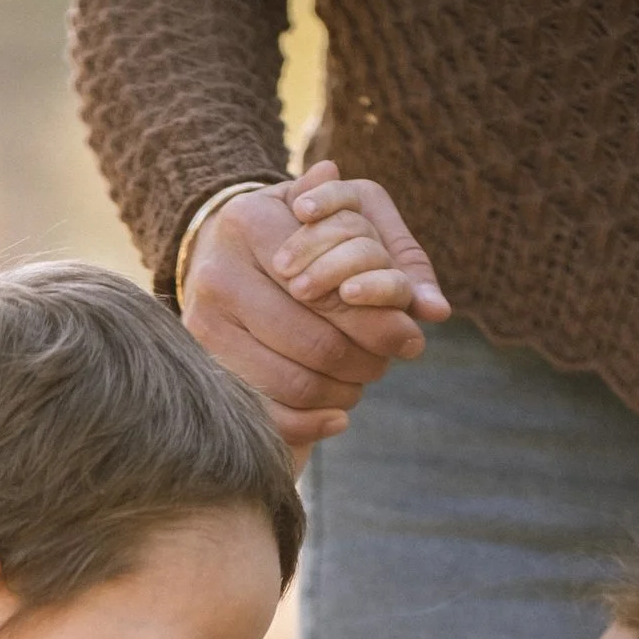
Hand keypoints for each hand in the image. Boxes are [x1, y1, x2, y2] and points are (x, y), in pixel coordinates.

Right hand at [180, 164, 447, 452]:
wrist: (216, 247)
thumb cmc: (294, 232)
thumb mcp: (336, 213)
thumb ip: (390, 249)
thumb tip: (436, 309)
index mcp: (253, 222)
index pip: (334, 290)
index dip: (380, 322)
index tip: (411, 338)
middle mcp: (220, 273)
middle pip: (319, 344)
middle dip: (365, 361)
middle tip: (386, 363)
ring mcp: (204, 323)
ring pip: (297, 382)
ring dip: (343, 392)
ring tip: (359, 381)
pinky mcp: (202, 364)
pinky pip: (266, 415)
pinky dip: (311, 425)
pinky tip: (337, 418)